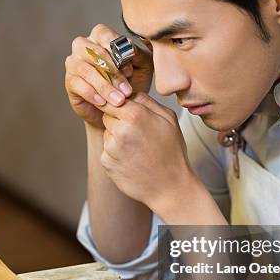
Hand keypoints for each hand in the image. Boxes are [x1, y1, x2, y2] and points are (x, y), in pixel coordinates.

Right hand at [65, 24, 152, 128]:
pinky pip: (78, 84)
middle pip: (93, 52)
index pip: (103, 34)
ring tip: (118, 100)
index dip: (116, 51)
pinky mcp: (70, 81)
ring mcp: (74, 63)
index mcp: (100, 37)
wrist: (119, 109)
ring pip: (86, 70)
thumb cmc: (132, 83)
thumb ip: (138, 54)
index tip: (131, 70)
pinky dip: (92, 94)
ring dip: (104, 86)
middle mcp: (84, 46)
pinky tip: (103, 103)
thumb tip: (129, 47)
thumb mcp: (142, 67)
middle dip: (113, 73)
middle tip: (127, 91)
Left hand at [99, 92, 196, 211]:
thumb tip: (129, 92)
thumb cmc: (172, 153)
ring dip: (116, 138)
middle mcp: (120, 130)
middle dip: (118, 121)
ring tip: (137, 149)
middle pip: (107, 115)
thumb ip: (147, 101)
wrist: (170, 188)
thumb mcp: (169, 120)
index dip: (117, 104)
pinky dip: (115, 154)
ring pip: (107, 133)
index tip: (123, 110)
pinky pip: (106, 151)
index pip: (112, 99)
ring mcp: (111, 148)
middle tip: (137, 134)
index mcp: (136, 115)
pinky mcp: (107, 163)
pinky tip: (132, 161)